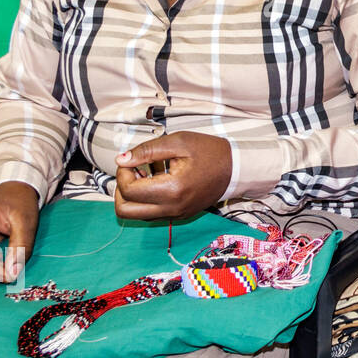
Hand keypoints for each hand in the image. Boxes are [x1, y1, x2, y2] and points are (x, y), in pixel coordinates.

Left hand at [114, 132, 231, 220]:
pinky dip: (146, 199)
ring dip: (133, 196)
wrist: (236, 168)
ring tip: (145, 174)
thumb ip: (147, 150)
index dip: (122, 172)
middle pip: (125, 211)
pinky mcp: (179, 215)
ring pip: (136, 215)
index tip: (131, 159)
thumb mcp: (178, 142)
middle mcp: (172, 208)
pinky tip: (157, 180)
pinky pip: (152, 213)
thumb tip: (121, 159)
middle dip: (121, 189)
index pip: (128, 190)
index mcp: (172, 189)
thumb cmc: (210, 152)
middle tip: (132, 171)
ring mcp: (176, 214)